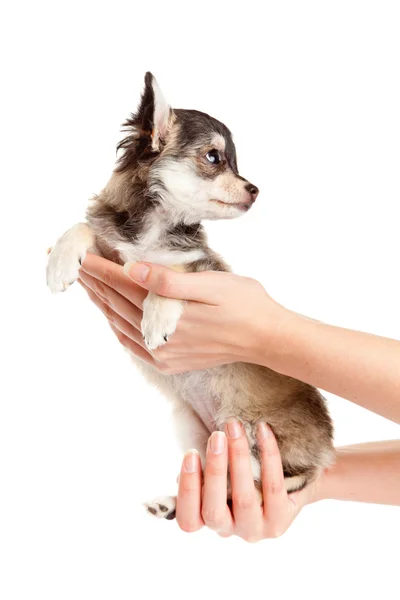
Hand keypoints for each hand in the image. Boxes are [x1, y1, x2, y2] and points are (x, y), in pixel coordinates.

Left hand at [79, 254, 292, 373]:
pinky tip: (109, 317)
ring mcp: (163, 353)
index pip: (124, 284)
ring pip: (120, 323)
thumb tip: (132, 270)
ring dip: (101, 302)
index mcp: (169, 312)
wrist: (267, 339)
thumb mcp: (212, 284)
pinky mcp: (170, 362)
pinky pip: (132, 345)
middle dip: (93, 282)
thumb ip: (169, 280)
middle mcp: (160, 337)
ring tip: (85, 284)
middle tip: (71, 264)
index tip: (79, 253)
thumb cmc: (246, 304)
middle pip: (116, 304)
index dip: (100, 267)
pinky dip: (116, 327)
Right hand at [175, 419, 317, 541]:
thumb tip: (192, 456)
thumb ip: (204, 467)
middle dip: (214, 470)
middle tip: (217, 435)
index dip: (187, 490)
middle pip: (213, 511)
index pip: (188, 520)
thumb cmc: (243, 472)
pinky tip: (263, 430)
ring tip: (236, 429)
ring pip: (243, 499)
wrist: (290, 482)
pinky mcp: (280, 520)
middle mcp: (229, 530)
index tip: (191, 454)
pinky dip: (268, 456)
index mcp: (206, 520)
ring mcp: (255, 529)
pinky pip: (273, 487)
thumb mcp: (220, 472)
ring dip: (238, 460)